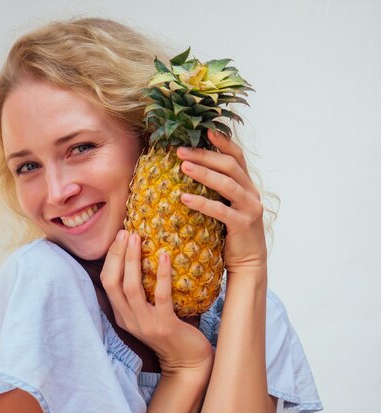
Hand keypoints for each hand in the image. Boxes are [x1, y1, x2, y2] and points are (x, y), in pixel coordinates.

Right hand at [101, 230, 213, 375]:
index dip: (111, 258)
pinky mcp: (164, 325)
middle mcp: (128, 319)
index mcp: (122, 315)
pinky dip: (161, 274)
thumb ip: (142, 292)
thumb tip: (144, 256)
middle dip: (117, 255)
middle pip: (113, 282)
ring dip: (132, 260)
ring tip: (138, 239)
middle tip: (126, 232)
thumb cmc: (171, 331)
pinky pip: (160, 296)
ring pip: (131, 288)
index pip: (107, 282)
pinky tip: (165, 256)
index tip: (119, 237)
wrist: (188, 362)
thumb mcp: (148, 312)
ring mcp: (145, 324)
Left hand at [177, 129, 266, 273]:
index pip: (237, 157)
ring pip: (227, 184)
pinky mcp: (243, 225)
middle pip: (229, 166)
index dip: (223, 142)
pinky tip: (185, 198)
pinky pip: (221, 210)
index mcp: (246, 185)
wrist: (247, 263)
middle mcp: (251, 193)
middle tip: (180, 150)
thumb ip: (216, 190)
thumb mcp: (226, 206)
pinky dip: (203, 203)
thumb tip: (188, 170)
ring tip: (183, 167)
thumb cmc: (230, 233)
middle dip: (205, 155)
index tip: (205, 130)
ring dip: (203, 174)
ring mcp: (249, 208)